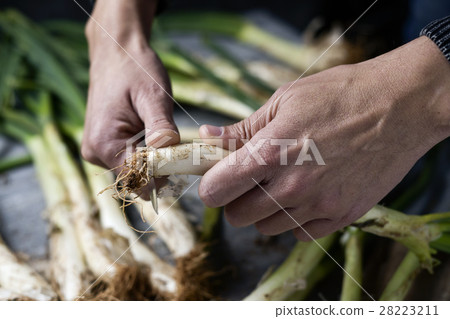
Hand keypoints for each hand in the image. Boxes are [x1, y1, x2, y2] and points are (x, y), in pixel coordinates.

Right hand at [81, 0, 178, 171]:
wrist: (117, 52)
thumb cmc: (135, 69)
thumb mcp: (153, 96)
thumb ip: (160, 127)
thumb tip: (168, 156)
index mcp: (104, 144)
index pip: (138, 180)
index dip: (164, 175)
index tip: (183, 160)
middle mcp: (95, 153)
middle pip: (137, 179)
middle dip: (161, 168)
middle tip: (177, 144)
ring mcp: (98, 151)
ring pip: (135, 171)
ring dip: (154, 159)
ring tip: (162, 132)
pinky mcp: (104, 146)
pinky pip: (130, 159)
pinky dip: (146, 152)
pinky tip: (152, 133)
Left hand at [198, 36, 449, 240]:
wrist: (400, 106)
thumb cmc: (341, 95)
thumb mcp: (285, 100)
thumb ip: (242, 128)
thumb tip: (207, 136)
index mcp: (270, 152)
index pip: (217, 190)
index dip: (210, 185)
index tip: (217, 177)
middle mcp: (292, 185)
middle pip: (237, 216)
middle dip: (236, 199)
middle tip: (250, 179)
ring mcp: (318, 204)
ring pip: (266, 228)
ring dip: (265, 210)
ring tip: (283, 182)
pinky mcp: (341, 216)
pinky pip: (299, 234)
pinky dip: (294, 219)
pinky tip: (305, 194)